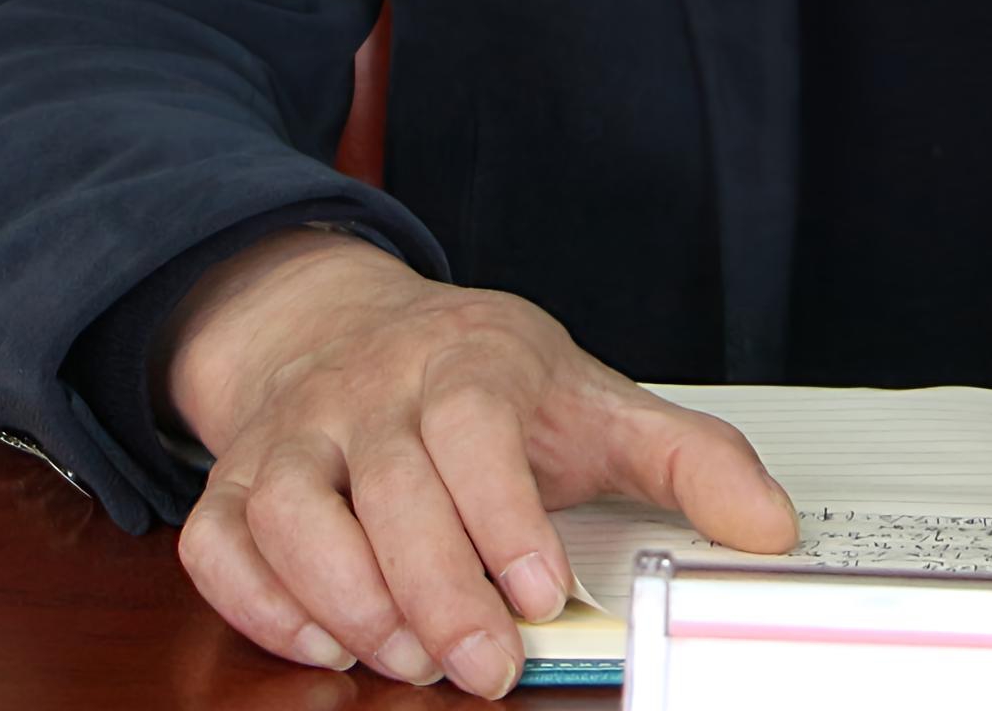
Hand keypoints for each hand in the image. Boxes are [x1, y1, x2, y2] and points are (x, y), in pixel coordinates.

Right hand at [162, 231, 796, 694]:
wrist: (348, 324)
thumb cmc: (484, 381)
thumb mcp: (597, 401)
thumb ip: (691, 461)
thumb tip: (771, 527)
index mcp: (468, 362)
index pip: (473, 426)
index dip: (500, 512)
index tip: (537, 590)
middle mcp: (369, 391)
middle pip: (389, 485)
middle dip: (434, 589)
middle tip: (479, 666)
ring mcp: (293, 434)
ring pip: (290, 511)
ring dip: (343, 598)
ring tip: (404, 658)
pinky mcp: (233, 481)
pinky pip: (220, 541)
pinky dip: (259, 600)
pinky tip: (321, 641)